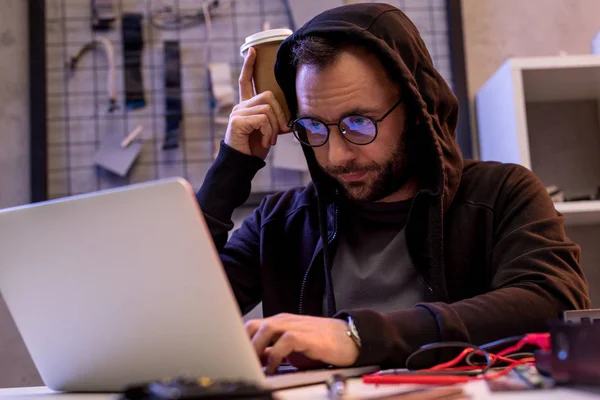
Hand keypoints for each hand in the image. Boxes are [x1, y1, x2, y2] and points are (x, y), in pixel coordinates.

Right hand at [225, 47, 290, 159]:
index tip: (253, 50)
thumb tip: (288, 118)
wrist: (243, 164)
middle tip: (279, 133)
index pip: (246, 81)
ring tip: (271, 141)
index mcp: (246, 106)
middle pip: (267, 96)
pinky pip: (262, 119)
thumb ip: (274, 118)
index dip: (249, 65)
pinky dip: (269, 132)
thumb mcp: (268, 130)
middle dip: (279, 115)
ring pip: (267, 109)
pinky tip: (267, 142)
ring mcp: (237, 113)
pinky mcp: (238, 121)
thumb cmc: (256, 149)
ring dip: (274, 127)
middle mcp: (240, 106)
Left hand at [245, 313, 359, 373]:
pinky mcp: (306, 336)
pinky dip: (275, 355)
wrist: (349, 338)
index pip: (251, 326)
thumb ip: (274, 350)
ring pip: (266, 330)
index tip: (232, 357)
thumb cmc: (322, 343)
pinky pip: (285, 341)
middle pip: (254, 325)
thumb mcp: (293, 348)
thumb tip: (256, 360)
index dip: (239, 341)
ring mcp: (295, 326)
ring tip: (253, 366)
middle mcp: (285, 321)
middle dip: (243, 345)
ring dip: (256, 348)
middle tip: (240, 363)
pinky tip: (274, 368)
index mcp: (280, 322)